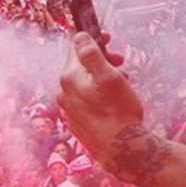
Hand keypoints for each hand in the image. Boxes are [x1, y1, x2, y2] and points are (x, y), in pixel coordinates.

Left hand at [57, 34, 160, 186]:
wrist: (121, 150)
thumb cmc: (119, 112)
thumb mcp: (110, 77)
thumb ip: (92, 54)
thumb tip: (79, 36)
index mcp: (70, 78)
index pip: (76, 48)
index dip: (94, 40)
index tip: (109, 38)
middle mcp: (63, 92)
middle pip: (80, 66)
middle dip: (101, 60)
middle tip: (121, 63)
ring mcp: (68, 109)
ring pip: (83, 83)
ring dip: (101, 77)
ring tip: (122, 83)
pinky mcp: (76, 121)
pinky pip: (84, 99)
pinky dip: (97, 93)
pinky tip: (113, 100)